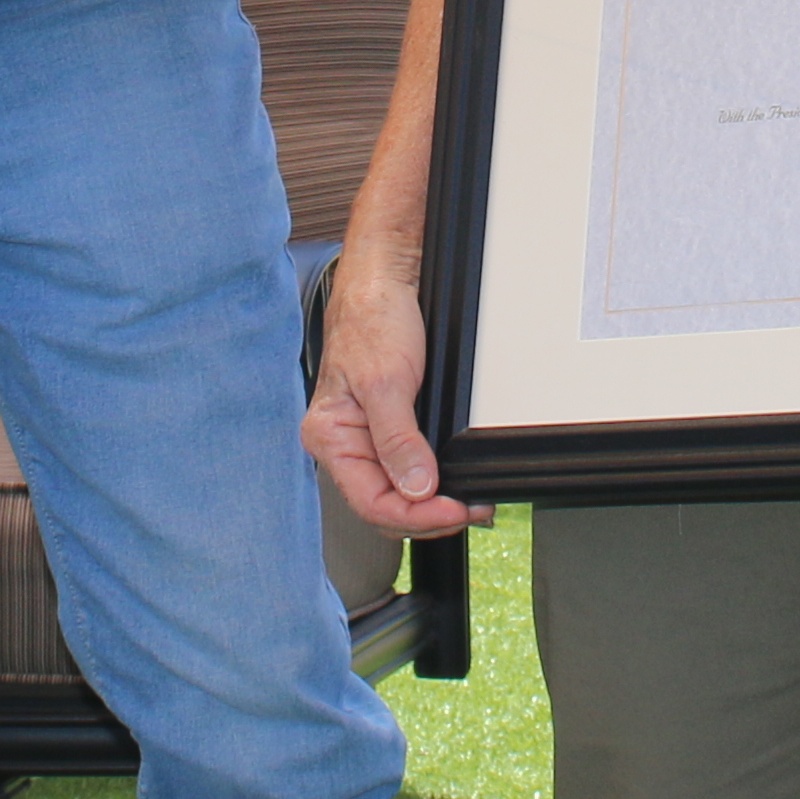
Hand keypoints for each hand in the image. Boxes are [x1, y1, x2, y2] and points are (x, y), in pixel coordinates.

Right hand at [303, 260, 490, 537]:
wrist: (387, 282)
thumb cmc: (373, 319)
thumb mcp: (386, 381)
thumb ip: (398, 440)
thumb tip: (416, 488)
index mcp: (330, 436)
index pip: (369, 501)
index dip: (415, 515)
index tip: (452, 511)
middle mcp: (346, 444)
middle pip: (385, 506)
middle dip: (428, 516)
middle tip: (470, 510)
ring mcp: (370, 438)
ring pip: (400, 494)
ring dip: (435, 505)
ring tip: (469, 503)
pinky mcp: (392, 429)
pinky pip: (410, 471)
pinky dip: (435, 484)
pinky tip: (454, 485)